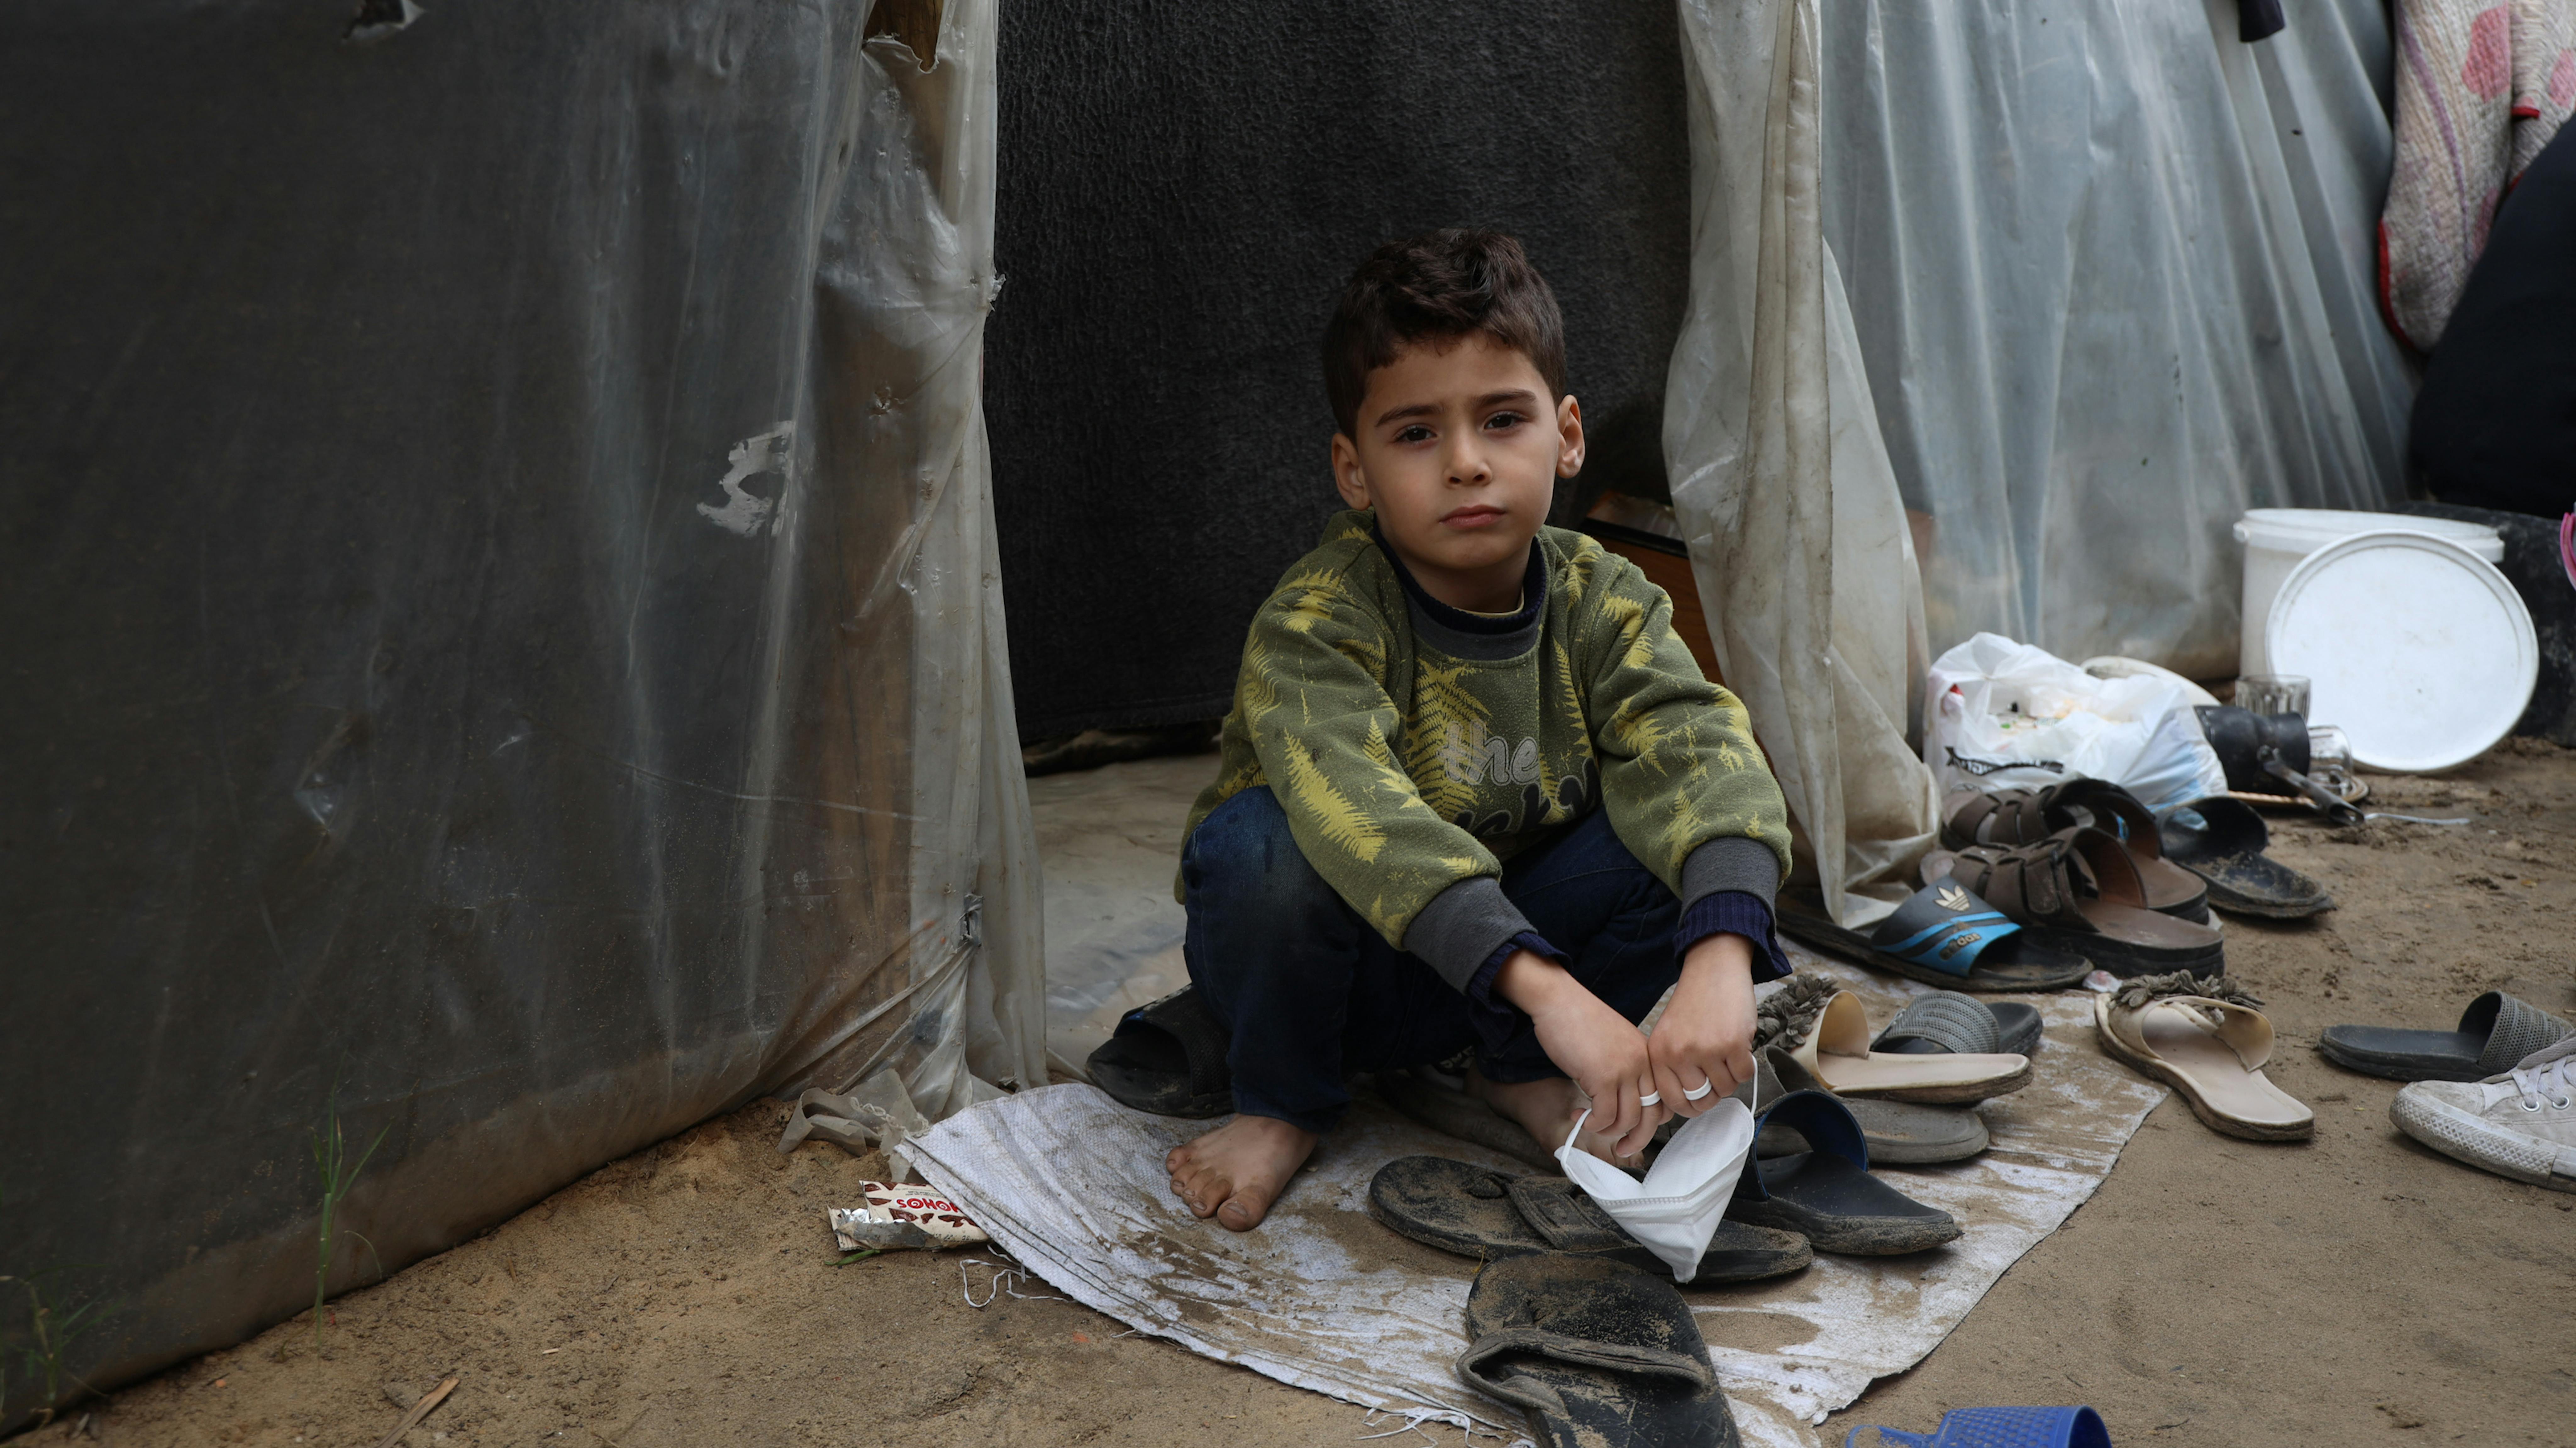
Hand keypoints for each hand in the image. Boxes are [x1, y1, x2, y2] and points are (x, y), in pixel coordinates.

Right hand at [1494, 950, 1666, 1156]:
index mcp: (1646, 1055)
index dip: (1650, 1121)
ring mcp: (1624, 1070)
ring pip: (1627, 1119)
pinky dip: (1592, 1124)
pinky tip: (1578, 1116)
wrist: (1559, 1000)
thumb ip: (1624, 1068)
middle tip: (1624, 1149)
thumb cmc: (1579, 1020)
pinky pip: (1604, 1116)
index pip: (1661, 1099)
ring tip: (1589, 1124)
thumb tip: (1621, 1102)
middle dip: (1638, 1138)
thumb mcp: (1613, 1044)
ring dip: (1608, 1131)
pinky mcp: (1603, 1077)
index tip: (1633, 1130)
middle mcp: (1641, 1063)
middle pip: (1651, 1115)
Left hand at [1647, 934, 1757, 1117]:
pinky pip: (1745, 1075)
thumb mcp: (1669, 1035)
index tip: (1698, 1101)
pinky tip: (1739, 1047)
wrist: (1714, 969)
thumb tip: (1686, 1105)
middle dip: (1713, 1094)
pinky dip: (1746, 1065)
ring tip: (1726, 1054)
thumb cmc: (1694, 1004)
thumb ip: (1672, 1069)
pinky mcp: (1733, 1044)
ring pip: (1725, 1089)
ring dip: (1731, 1077)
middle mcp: (1678, 1054)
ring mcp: (1706, 1049)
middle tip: (1717, 1074)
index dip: (1689, 1107)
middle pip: (1701, 1100)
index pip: (1671, 1101)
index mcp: (1658, 1053)